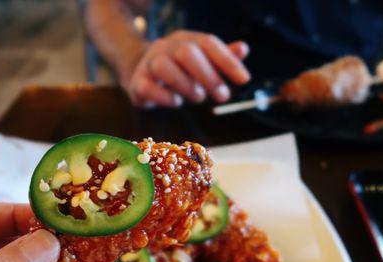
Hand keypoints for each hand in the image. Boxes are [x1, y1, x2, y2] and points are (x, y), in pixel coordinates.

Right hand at [123, 30, 250, 107]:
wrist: (144, 75)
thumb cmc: (181, 70)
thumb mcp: (203, 62)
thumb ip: (223, 57)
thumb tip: (243, 49)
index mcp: (185, 39)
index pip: (208, 43)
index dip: (228, 61)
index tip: (244, 80)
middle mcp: (166, 47)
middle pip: (186, 53)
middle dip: (208, 76)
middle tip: (222, 96)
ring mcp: (149, 64)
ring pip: (164, 67)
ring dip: (186, 85)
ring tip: (198, 97)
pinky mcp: (137, 82)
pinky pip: (148, 87)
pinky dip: (165, 98)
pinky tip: (176, 101)